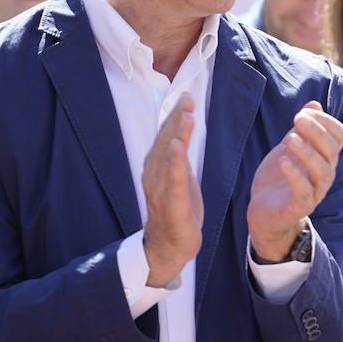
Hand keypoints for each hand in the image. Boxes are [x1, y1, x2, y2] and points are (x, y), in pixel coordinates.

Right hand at [143, 94, 203, 287]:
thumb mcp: (180, 177)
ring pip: (169, 156)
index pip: (167, 136)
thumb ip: (180, 155)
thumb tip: (183, 130)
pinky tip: (179, 146)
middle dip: (176, 118)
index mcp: (157, 167)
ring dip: (177, 134)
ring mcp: (161, 189)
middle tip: (187, 97)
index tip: (186, 95)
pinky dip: (176, 162)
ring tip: (185, 115)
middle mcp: (154, 175)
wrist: (170, 246)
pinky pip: (174, 180)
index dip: (175, 116)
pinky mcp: (172, 204)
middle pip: (166, 141)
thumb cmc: (176, 210)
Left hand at [248, 101, 342, 260]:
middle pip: (332, 150)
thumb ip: (302, 129)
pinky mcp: (300, 207)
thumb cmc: (279, 179)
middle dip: (316, 132)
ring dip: (308, 152)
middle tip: (297, 118)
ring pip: (322, 171)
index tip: (305, 111)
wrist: (264, 212)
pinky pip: (303, 191)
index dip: (326, 121)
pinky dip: (295, 176)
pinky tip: (283, 161)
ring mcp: (315, 191)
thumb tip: (314, 103)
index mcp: (325, 157)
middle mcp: (325, 173)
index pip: (339, 135)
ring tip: (290, 138)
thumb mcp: (289, 148)